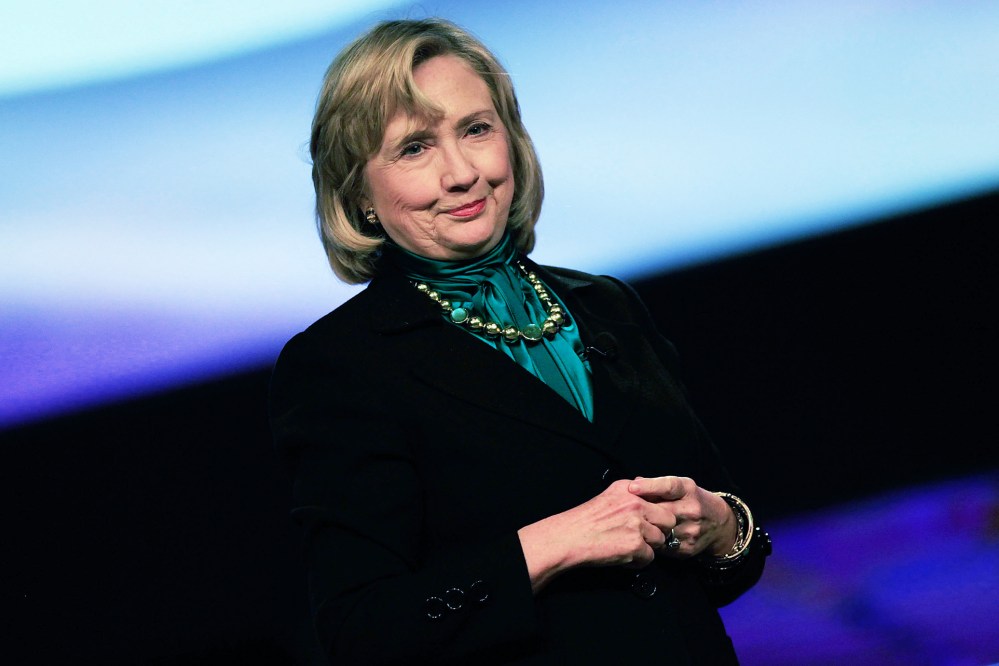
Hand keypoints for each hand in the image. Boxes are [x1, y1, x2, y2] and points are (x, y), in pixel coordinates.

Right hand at [517, 480, 676, 591]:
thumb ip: (632, 492)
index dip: (660, 514)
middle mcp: (636, 504)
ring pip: (660, 540)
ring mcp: (637, 525)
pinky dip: (638, 561)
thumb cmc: (585, 519)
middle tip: (643, 536)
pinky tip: (624, 555)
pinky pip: (650, 557)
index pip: (663, 500)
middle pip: (668, 521)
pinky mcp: (635, 546)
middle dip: (659, 531)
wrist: (569, 537)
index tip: (655, 521)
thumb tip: (649, 492)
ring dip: (648, 547)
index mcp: (631, 490)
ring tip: (629, 546)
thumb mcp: (610, 494)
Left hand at [626, 476, 736, 558]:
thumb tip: (635, 483)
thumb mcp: (682, 487)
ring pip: (659, 530)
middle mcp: (691, 509)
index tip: (632, 487)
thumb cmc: (694, 500)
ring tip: (635, 524)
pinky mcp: (687, 548)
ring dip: (646, 527)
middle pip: (660, 510)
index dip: (649, 486)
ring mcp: (690, 530)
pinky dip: (653, 541)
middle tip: (626, 510)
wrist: (720, 523)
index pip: (668, 486)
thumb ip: (658, 486)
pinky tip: (648, 536)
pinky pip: (662, 546)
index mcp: (688, 490)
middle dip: (641, 510)